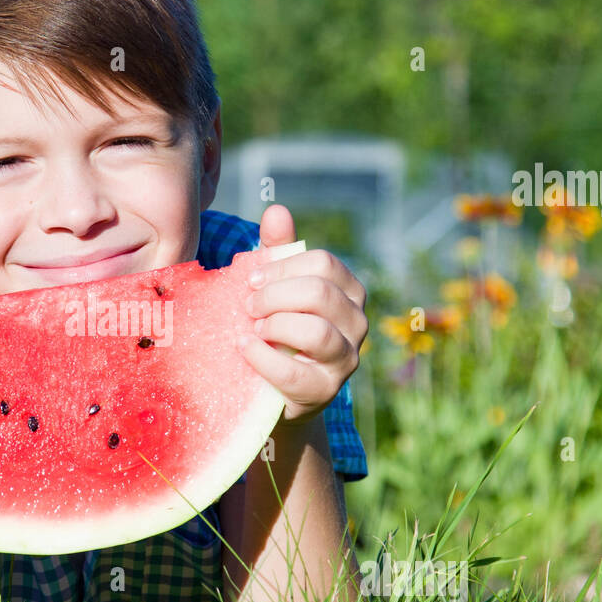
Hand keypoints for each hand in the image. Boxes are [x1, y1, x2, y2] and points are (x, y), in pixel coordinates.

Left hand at [236, 204, 368, 426]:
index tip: (252, 278)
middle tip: (248, 304)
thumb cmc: (280, 329)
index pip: (323, 264)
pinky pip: (293, 372)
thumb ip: (279, 251)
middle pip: (319, 293)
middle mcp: (357, 323)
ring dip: (274, 324)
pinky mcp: (325, 391)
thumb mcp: (279, 288)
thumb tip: (275, 209)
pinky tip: (245, 348)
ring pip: (315, 331)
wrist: (278, 390)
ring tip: (252, 328)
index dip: (282, 267)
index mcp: (348, 291)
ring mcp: (346, 359)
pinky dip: (262, 357)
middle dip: (275, 295)